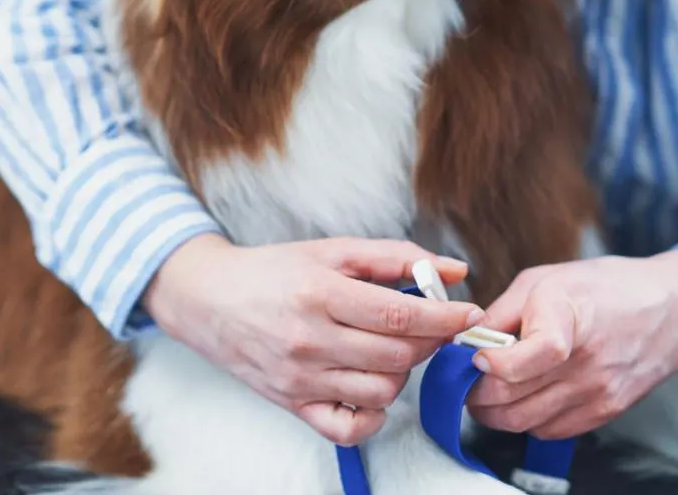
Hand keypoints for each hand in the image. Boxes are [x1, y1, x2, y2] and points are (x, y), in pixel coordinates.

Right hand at [141, 234, 484, 444]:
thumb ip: (395, 257)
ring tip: (393, 349)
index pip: (399, 315)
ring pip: (381, 391)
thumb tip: (454, 269)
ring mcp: (300, 378)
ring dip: (403, 372)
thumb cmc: (273, 271)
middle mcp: (309, 339)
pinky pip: (349, 427)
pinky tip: (372, 385)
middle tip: (431, 326)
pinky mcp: (293, 404)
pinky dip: (373, 414)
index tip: (468, 314)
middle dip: (429, 342)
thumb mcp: (332, 250)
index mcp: (319, 293)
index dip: (443, 317)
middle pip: (397, 356)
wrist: (210, 301)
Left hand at [465, 250, 677, 438]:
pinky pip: (547, 431)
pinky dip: (525, 420)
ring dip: (493, 412)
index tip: (477, 356)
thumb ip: (502, 312)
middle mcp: (586, 361)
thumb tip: (466, 340)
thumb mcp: (546, 279)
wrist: (669, 312)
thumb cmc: (605, 288)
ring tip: (487, 388)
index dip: (494, 363)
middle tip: (465, 377)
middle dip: (475, 392)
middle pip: (512, 398)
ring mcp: (597, 392)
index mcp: (570, 316)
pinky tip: (523, 397)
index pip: (531, 357)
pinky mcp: (604, 412)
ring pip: (523, 422)